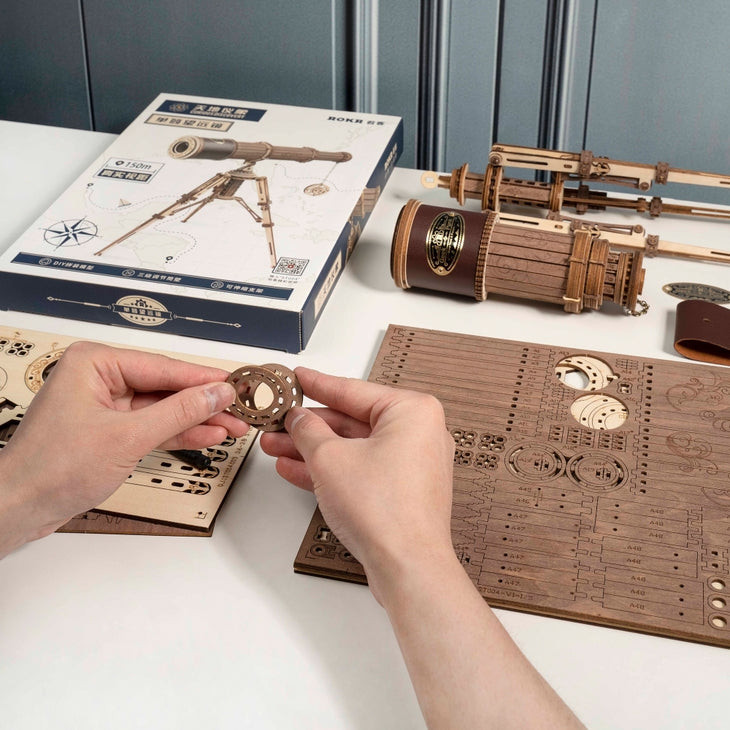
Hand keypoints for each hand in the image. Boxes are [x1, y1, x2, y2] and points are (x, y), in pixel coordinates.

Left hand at [0, 341, 247, 554]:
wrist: (20, 507)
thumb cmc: (53, 468)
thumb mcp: (128, 437)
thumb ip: (179, 413)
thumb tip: (216, 394)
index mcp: (94, 363)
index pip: (163, 367)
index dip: (204, 379)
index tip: (236, 385)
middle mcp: (99, 378)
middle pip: (166, 387)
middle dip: (204, 403)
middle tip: (240, 409)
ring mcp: (104, 405)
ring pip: (162, 408)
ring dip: (196, 420)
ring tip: (233, 426)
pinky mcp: (108, 430)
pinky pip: (151, 426)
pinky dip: (177, 433)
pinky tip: (208, 435)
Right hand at [259, 366, 455, 597]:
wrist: (406, 567)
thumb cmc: (385, 511)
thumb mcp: (329, 458)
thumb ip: (308, 431)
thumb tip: (299, 418)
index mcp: (412, 411)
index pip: (353, 390)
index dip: (317, 385)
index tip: (298, 378)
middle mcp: (419, 433)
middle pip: (351, 421)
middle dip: (308, 426)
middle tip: (278, 421)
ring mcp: (412, 464)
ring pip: (353, 448)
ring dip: (313, 449)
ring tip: (276, 447)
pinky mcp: (403, 490)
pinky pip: (361, 469)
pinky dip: (331, 470)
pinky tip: (295, 469)